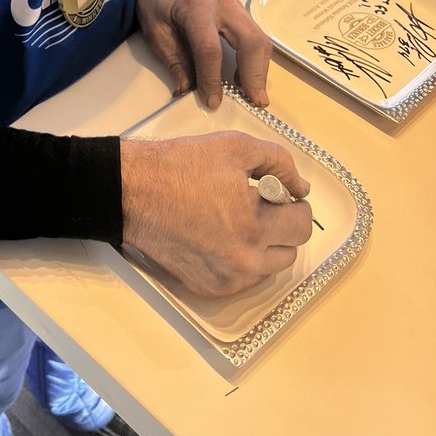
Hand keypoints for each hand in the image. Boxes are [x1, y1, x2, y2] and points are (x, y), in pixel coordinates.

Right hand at [121, 130, 311, 296]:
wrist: (132, 192)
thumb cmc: (181, 166)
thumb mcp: (235, 147)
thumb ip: (278, 163)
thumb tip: (301, 188)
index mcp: (254, 226)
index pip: (302, 225)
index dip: (295, 203)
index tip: (279, 193)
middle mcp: (244, 261)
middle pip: (290, 251)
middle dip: (282, 226)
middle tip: (258, 205)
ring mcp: (225, 279)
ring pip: (267, 268)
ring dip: (263, 246)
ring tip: (236, 219)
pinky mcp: (207, 288)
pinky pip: (241, 279)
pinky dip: (239, 260)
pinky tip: (219, 236)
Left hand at [136, 0, 271, 108]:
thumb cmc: (155, 0)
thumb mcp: (155, 32)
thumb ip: (174, 62)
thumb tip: (187, 92)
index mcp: (195, 7)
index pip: (210, 49)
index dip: (212, 79)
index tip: (212, 102)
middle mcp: (222, 3)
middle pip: (250, 41)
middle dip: (255, 75)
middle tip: (255, 102)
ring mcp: (235, 4)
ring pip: (259, 38)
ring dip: (260, 69)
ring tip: (253, 94)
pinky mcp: (239, 10)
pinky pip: (255, 35)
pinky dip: (255, 58)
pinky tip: (247, 76)